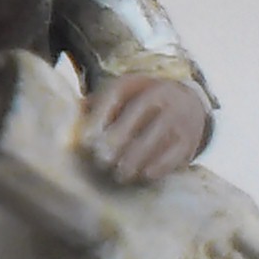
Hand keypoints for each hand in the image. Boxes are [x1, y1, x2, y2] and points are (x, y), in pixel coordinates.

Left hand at [83, 76, 208, 183]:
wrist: (187, 103)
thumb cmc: (139, 104)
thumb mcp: (120, 98)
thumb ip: (96, 107)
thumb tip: (70, 119)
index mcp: (136, 83)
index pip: (116, 94)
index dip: (100, 115)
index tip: (85, 139)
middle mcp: (159, 95)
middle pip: (138, 111)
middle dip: (119, 136)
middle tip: (101, 160)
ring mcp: (176, 116)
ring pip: (157, 134)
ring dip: (137, 156)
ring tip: (120, 174)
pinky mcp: (188, 139)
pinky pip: (176, 152)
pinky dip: (161, 165)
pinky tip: (145, 175)